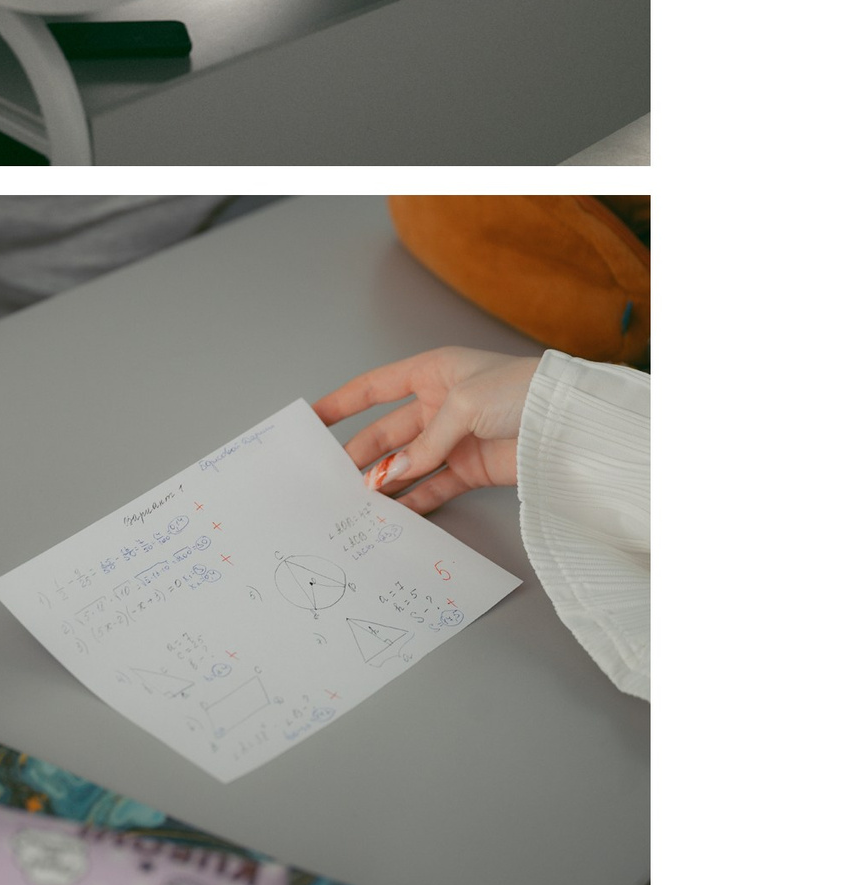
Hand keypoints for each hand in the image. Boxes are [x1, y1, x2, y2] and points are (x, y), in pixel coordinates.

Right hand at [313, 347, 541, 512]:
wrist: (572, 421)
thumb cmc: (520, 390)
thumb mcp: (463, 403)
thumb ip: (425, 441)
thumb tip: (394, 473)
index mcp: (432, 373)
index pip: (375, 387)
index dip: (343, 402)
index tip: (313, 418)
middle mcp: (439, 405)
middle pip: (388, 431)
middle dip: (362, 452)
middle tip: (336, 474)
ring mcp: (456, 439)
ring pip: (409, 463)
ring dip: (387, 480)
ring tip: (361, 499)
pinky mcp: (474, 469)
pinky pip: (437, 486)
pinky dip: (417, 499)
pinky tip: (398, 511)